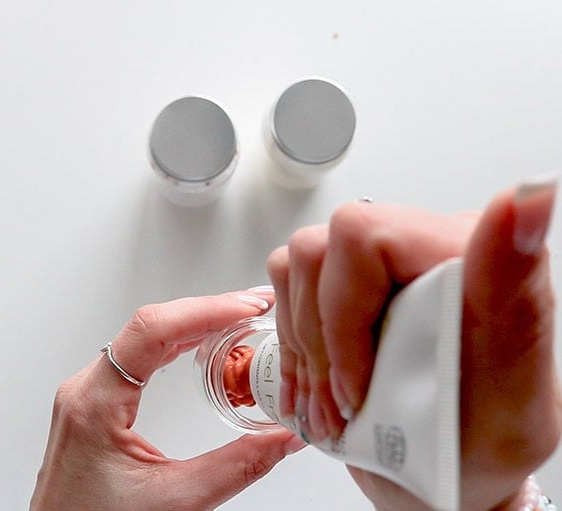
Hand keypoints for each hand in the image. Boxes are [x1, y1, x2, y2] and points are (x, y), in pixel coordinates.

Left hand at [30, 290, 305, 510]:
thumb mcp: (174, 502)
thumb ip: (237, 467)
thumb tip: (283, 437)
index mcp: (94, 405)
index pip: (150, 332)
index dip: (204, 311)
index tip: (245, 308)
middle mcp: (86, 389)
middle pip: (150, 324)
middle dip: (208, 309)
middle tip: (255, 305)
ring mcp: (90, 392)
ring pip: (145, 335)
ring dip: (195, 321)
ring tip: (240, 316)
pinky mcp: (99, 401)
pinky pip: (140, 354)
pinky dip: (178, 341)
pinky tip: (205, 340)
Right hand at [267, 176, 560, 509]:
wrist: (451, 469)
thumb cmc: (481, 442)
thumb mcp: (512, 392)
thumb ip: (513, 293)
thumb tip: (526, 203)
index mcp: (462, 256)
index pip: (366, 238)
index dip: (345, 316)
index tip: (359, 385)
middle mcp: (416, 248)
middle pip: (320, 252)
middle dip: (320, 343)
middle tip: (343, 404)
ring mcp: (375, 266)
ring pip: (295, 268)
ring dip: (303, 349)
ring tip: (328, 404)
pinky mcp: (345, 286)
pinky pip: (288, 288)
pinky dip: (293, 348)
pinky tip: (312, 387)